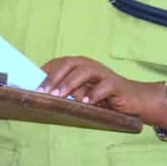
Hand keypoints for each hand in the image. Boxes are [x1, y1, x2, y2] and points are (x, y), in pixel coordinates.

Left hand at [39, 56, 162, 119]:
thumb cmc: (103, 97)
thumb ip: (67, 91)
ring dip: (70, 83)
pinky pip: (104, 86)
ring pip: (84, 72)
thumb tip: (44, 94)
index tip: (33, 84)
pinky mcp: (116, 84)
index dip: (45, 72)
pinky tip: (85, 102)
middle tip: (44, 91)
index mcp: (79, 65)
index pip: (58, 63)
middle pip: (68, 64)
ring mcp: (103, 73)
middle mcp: (89, 65)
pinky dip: (93, 93)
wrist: (133, 100)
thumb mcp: (82, 93)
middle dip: (54, 77)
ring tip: (60, 95)